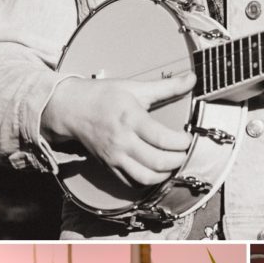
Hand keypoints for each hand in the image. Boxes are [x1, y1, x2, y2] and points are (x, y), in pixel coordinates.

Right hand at [46, 72, 193, 187]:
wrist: (71, 108)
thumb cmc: (103, 96)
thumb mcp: (135, 87)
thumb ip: (166, 86)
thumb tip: (192, 79)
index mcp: (131, 119)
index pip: (162, 139)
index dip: (181, 142)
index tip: (187, 138)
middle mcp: (122, 141)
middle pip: (158, 162)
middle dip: (178, 160)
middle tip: (184, 152)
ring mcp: (115, 157)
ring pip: (146, 178)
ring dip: (165, 174)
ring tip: (172, 163)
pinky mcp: (110, 167)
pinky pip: (132, 183)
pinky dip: (148, 181)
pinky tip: (155, 171)